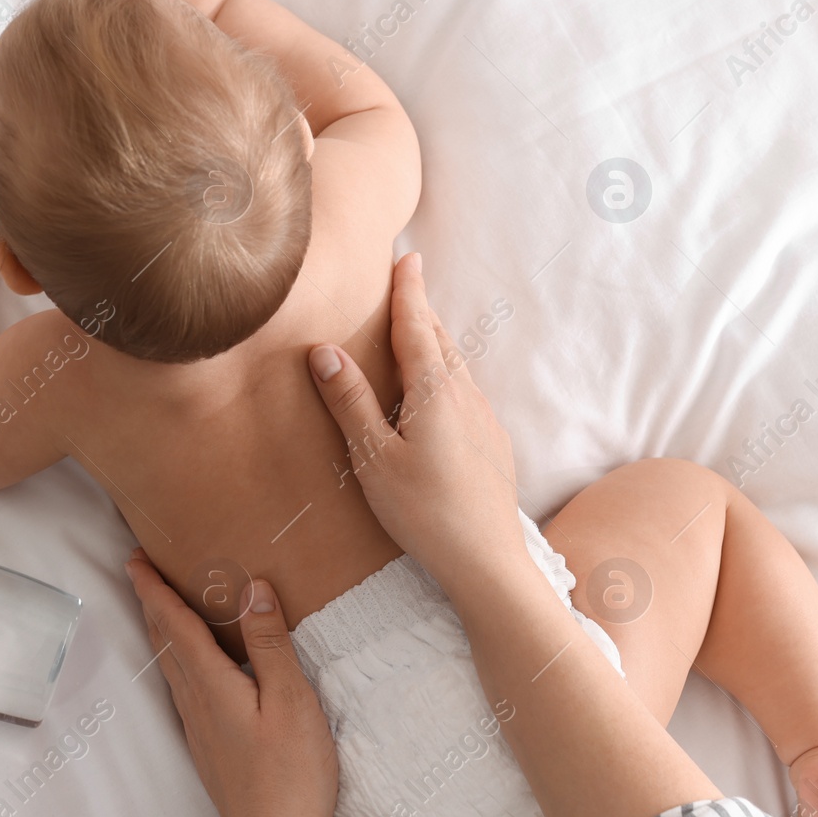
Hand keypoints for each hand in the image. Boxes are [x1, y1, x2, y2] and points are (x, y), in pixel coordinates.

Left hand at [125, 550, 337, 816]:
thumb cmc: (291, 776)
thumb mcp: (292, 700)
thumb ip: (271, 643)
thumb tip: (253, 588)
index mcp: (213, 686)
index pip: (175, 625)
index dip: (155, 589)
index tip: (135, 558)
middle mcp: (197, 705)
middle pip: (165, 644)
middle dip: (150, 604)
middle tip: (140, 571)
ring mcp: (200, 731)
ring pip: (171, 669)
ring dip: (161, 633)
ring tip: (160, 609)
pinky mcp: (210, 750)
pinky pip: (184, 691)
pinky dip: (179, 663)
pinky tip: (191, 671)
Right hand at [308, 253, 524, 584]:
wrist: (488, 559)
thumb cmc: (424, 512)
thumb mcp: (373, 458)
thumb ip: (350, 402)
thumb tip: (325, 350)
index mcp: (433, 390)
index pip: (417, 325)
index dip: (408, 290)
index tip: (407, 257)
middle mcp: (465, 395)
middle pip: (440, 340)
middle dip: (422, 309)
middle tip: (408, 282)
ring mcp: (484, 419)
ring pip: (457, 367)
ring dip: (436, 342)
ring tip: (420, 331)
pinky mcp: (493, 443)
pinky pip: (466, 393)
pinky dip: (447, 376)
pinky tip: (440, 395)